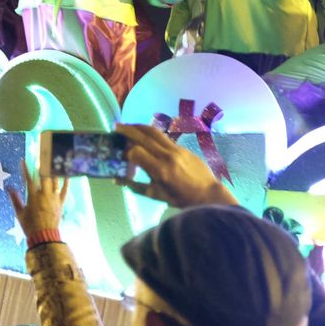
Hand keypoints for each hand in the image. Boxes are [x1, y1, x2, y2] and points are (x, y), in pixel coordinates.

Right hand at [7, 160, 68, 239]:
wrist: (44, 236)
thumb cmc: (30, 226)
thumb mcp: (19, 213)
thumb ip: (14, 199)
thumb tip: (8, 188)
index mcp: (33, 197)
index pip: (29, 179)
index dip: (25, 169)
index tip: (23, 160)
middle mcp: (45, 195)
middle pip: (44, 176)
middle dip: (42, 164)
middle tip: (41, 155)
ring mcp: (54, 198)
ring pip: (55, 180)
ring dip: (53, 169)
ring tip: (52, 160)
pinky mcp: (61, 203)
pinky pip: (65, 190)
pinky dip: (66, 181)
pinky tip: (66, 173)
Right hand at [116, 123, 237, 208]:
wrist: (208, 195)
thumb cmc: (181, 199)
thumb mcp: (156, 195)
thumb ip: (135, 186)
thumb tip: (116, 180)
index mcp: (160, 170)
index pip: (136, 152)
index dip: (126, 152)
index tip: (121, 155)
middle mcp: (167, 156)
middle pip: (144, 136)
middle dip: (128, 130)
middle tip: (117, 126)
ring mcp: (177, 150)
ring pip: (155, 132)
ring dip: (140, 127)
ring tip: (130, 126)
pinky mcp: (184, 148)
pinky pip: (165, 138)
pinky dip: (153, 135)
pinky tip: (148, 138)